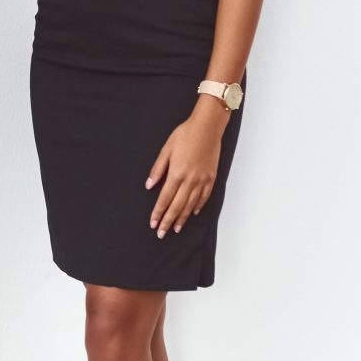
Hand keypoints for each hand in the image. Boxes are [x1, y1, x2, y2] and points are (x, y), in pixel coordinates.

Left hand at [144, 105, 226, 237]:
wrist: (208, 127)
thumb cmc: (185, 134)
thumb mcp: (166, 149)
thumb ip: (158, 169)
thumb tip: (149, 185)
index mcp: (177, 173)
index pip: (164, 199)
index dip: (158, 213)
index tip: (153, 223)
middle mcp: (190, 180)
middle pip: (177, 206)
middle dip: (168, 221)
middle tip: (161, 233)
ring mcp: (202, 180)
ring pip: (190, 205)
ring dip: (182, 218)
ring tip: (176, 228)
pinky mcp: (211, 177)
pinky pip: (204, 196)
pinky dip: (198, 206)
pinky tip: (193, 213)